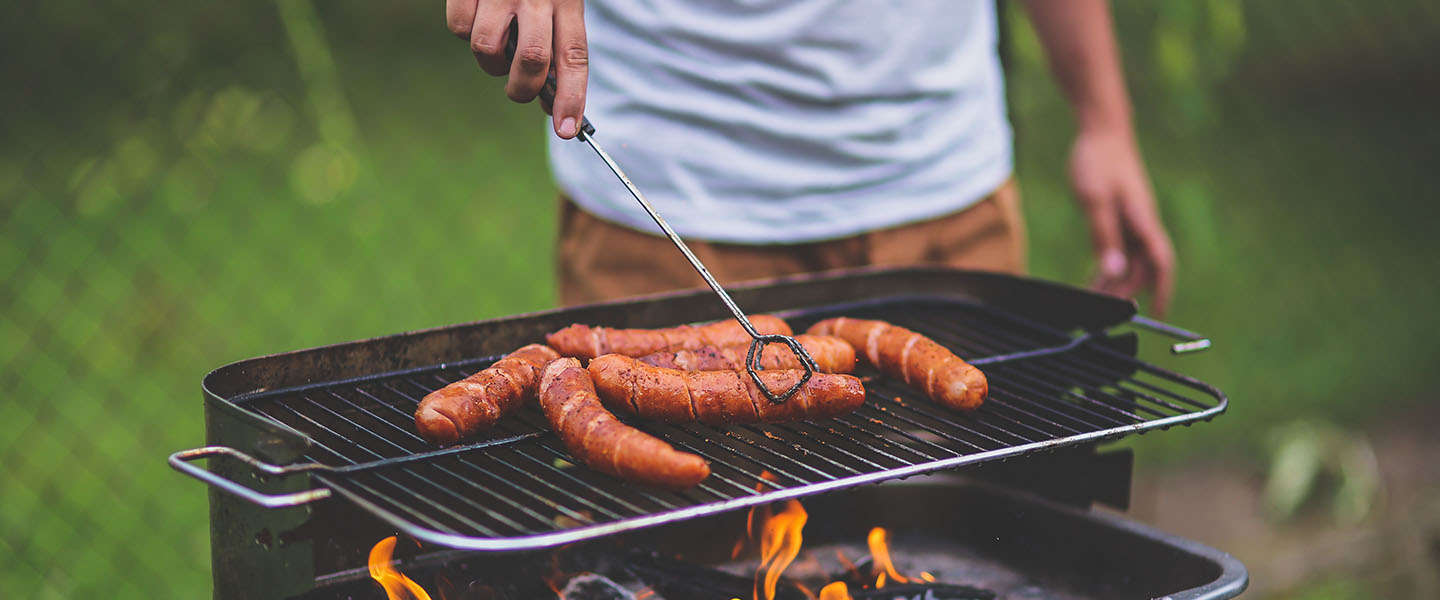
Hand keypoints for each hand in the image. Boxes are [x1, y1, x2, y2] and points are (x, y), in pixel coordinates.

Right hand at [446, 0, 587, 138]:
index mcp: (568, 0)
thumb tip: (548, 101)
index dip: (572, 97)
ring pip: (488, 50)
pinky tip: (475, 12)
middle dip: (522, 89)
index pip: (574, 56)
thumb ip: (555, 42)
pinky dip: (463, 31)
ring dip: (489, 62)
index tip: (567, 130)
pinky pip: (458, 28)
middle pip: (532, 61)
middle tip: (518, 90)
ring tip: (495, 43)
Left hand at [1068, 127, 1175, 315]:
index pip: (1161, 263)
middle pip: (1143, 268)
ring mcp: (1134, 220)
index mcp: (1143, 220)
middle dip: (1126, 292)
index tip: (1157, 314)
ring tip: (1093, 299)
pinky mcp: (1123, 216)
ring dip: (1115, 281)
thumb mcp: (1095, 200)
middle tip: (1102, 311)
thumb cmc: (1098, 161)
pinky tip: (1095, 278)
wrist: (1102, 131)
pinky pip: (1120, 248)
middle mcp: (1143, 224)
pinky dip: (1110, 265)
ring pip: (1131, 261)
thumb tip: (1115, 271)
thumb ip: (1104, 236)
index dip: (1162, 290)